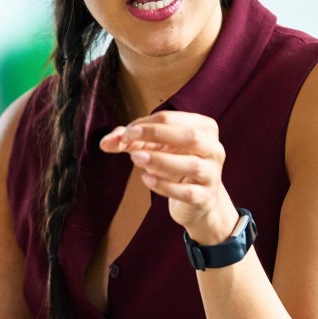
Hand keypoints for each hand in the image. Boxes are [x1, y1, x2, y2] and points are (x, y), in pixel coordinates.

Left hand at [100, 111, 238, 244]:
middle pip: (189, 135)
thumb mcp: (154, 148)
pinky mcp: (204, 197)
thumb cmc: (175, 166)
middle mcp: (213, 149)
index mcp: (204, 128)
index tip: (125, 134)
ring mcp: (211, 174)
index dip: (145, 124)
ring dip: (160, 159)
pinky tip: (147, 179)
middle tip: (128, 137)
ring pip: (191, 164)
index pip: (172, 118)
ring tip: (135, 158)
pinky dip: (165, 186)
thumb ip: (130, 141)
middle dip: (156, 133)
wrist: (197, 200)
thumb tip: (104, 142)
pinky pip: (186, 192)